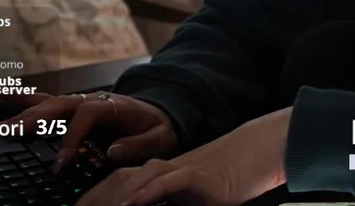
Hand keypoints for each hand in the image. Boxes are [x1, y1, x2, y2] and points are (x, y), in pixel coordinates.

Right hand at [1, 91, 178, 167]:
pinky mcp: (74, 107)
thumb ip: (139, 144)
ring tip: (0, 125)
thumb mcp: (160, 137)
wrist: (159, 113)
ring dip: (24, 113)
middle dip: (36, 118)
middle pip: (61, 104)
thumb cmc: (158, 127)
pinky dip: (26, 99)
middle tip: (11, 134)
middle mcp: (94, 99)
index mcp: (114, 106)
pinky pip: (48, 101)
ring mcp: (82, 101)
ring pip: (50, 103)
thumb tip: (112, 150)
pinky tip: (3, 96)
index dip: (72, 136)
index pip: (88, 115)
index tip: (60, 161)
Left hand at [74, 107, 291, 205]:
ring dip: (113, 197)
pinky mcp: (200, 176)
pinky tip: (131, 203)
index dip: (93, 199)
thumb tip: (136, 203)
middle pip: (118, 180)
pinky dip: (149, 191)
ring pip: (138, 178)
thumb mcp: (191, 197)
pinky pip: (169, 181)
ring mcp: (180, 170)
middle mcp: (163, 170)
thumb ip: (166, 200)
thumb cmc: (228, 181)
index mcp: (157, 176)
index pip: (115, 185)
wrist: (261, 153)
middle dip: (93, 199)